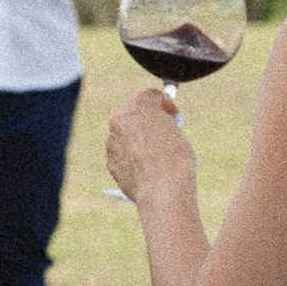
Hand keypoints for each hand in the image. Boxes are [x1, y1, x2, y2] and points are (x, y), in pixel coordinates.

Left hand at [105, 89, 194, 205]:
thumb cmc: (176, 159)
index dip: (165, 105)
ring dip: (137, 140)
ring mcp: (112, 139)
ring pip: (125, 135)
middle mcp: (121, 118)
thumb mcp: (177, 134)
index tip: (172, 115)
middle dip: (146, 121)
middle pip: (133, 113)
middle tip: (160, 131)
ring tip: (154, 155)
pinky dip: (131, 158)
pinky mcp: (110, 160)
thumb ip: (164, 126)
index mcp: (140, 104)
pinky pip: (121, 154)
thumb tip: (158, 131)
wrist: (162, 188)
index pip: (152, 97)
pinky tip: (145, 168)